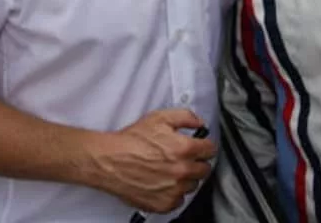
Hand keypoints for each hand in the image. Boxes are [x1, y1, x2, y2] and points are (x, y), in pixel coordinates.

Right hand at [90, 109, 214, 213]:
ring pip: (193, 185)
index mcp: (184, 149)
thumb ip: (186, 117)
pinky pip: (179, 201)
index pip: (211, 150)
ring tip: (170, 170)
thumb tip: (200, 123)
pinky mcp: (164, 204)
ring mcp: (174, 190)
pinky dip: (174, 193)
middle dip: (197, 162)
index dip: (205, 146)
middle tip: (184, 158)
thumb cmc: (131, 141)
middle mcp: (182, 171)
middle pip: (205, 169)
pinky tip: (164, 183)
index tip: (201, 147)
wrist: (110, 161)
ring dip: (186, 178)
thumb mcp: (159, 118)